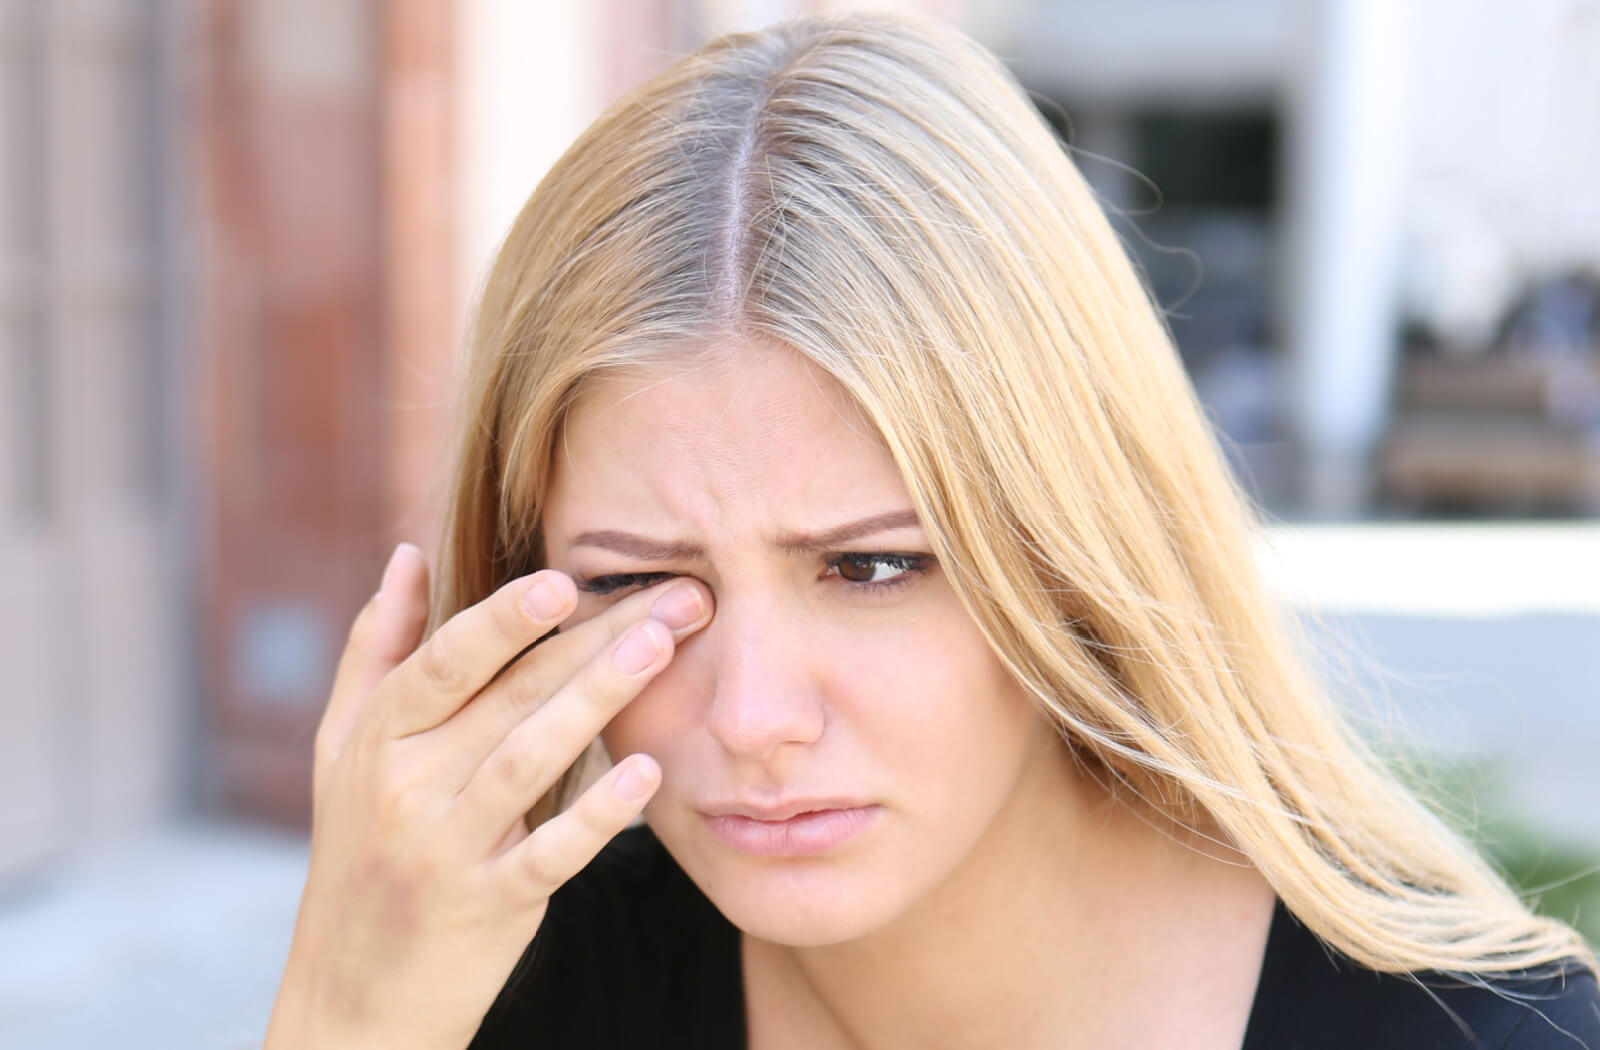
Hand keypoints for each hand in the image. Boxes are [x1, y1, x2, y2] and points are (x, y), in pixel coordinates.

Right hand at [264, 543, 711, 1049]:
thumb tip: (406, 553)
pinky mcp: (490, 904)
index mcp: (377, 737)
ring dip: (600, 699)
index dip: (504, 618)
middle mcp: (405, 786)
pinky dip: (599, 814)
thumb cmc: (359, 849)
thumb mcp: (342, 748)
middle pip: (511, 696)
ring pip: (531, 759)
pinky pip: (551, 853)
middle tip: (675, 597)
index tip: (566, 577)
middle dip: (595, 638)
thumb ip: (376, 649)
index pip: (445, 662)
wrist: (351, 994)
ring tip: (662, 649)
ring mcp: (446, 848)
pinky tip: (648, 773)